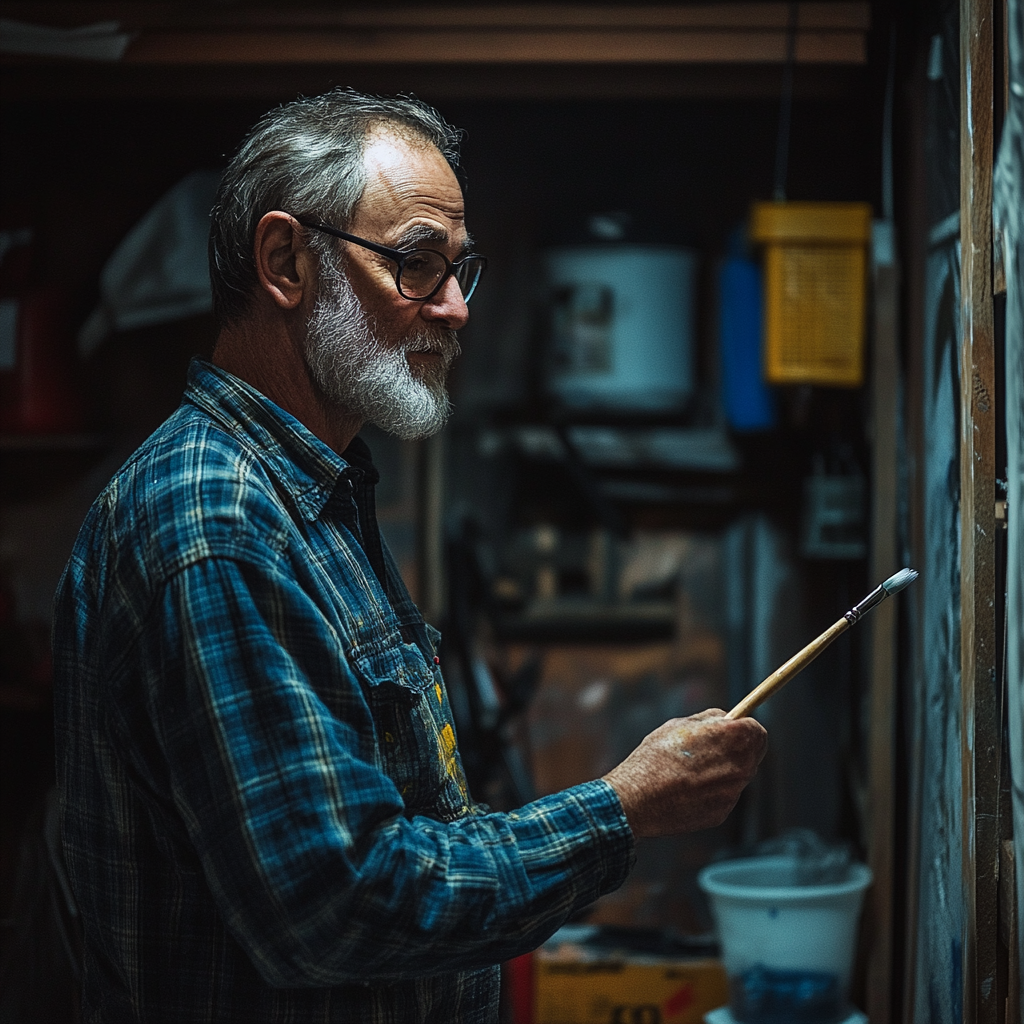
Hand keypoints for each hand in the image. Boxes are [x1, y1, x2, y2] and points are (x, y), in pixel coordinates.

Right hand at [602, 709, 766, 838]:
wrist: (639, 797)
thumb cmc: (656, 756)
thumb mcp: (680, 724)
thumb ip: (709, 720)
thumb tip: (725, 718)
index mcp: (732, 738)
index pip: (757, 731)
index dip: (747, 727)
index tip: (737, 728)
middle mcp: (740, 766)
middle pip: (753, 754)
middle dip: (739, 748)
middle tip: (716, 747)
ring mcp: (733, 792)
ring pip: (738, 776)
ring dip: (724, 769)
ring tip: (693, 769)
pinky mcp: (722, 812)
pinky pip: (724, 796)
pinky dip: (712, 791)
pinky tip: (687, 789)